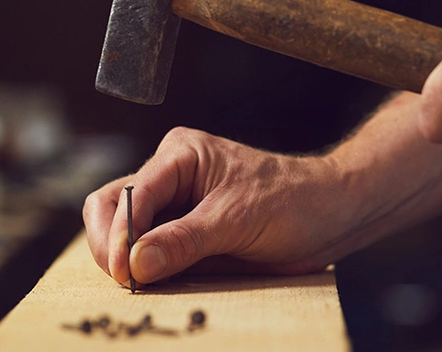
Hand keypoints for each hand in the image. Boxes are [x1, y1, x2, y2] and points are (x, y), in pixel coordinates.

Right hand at [82, 127, 350, 286]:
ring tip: (137, 285)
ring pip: (123, 232)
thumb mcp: (238, 219)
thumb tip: (136, 262)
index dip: (121, 232)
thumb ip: (185, 240)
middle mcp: (169, 176)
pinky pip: (149, 254)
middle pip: (110, 207)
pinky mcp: (182, 236)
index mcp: (180, 155)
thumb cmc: (293, 200)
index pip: (130, 192)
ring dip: (123, 260)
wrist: (331, 216)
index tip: (124, 270)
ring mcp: (173, 207)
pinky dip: (144, 271)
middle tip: (124, 281)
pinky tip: (152, 285)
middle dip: (110, 244)